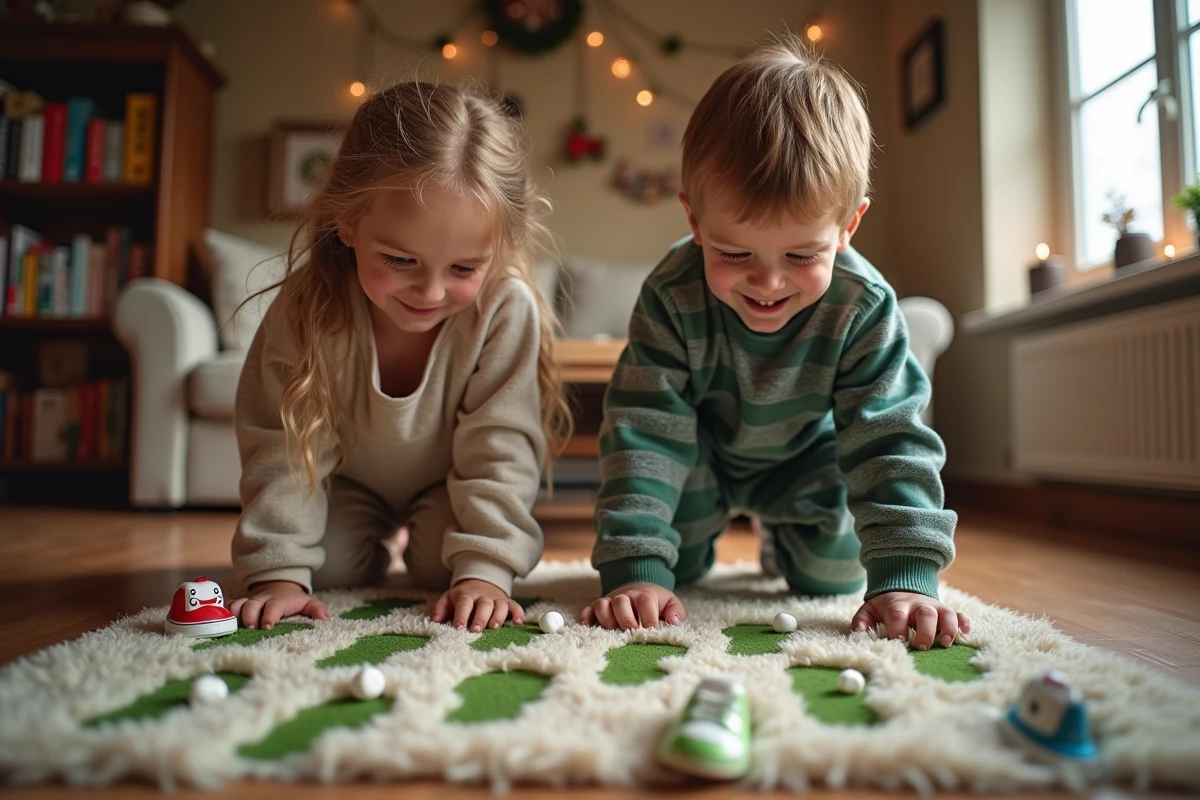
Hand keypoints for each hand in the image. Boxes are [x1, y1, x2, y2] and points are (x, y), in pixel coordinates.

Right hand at [229, 580, 328, 629]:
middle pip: (252, 605)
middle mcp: (263, 600)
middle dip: (250, 617)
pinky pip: (231, 606)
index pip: (274, 606)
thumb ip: (317, 610)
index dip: (269, 615)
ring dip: (236, 615)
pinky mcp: (242, 604)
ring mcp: (251, 601)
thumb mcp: (308, 602)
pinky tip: (225, 624)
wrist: (280, 587)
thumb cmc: (294, 600)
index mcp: (279, 600)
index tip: (266, 626)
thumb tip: (325, 620)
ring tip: (235, 628)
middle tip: (251, 629)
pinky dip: (227, 613)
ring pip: (239, 604)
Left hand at [430, 579, 523, 631]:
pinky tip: (519, 622)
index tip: (458, 627)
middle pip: (484, 604)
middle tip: (476, 630)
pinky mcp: (507, 602)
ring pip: (500, 605)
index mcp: (466, 595)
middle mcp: (483, 596)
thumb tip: (434, 621)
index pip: (464, 604)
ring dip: (499, 615)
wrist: (480, 581)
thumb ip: (440, 609)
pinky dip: (518, 613)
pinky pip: (515, 605)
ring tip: (495, 627)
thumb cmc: (462, 596)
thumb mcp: (448, 598)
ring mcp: (496, 599)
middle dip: (480, 617)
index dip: (461, 615)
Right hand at [579, 582, 685, 629]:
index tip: (651, 630)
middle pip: (620, 602)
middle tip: (631, 633)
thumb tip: (673, 621)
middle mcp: (625, 597)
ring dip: (605, 618)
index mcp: (644, 595)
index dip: (648, 616)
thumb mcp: (670, 602)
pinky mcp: (596, 607)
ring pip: (602, 604)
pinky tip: (587, 627)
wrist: (638, 588)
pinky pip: (587, 610)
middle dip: (625, 619)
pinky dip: (585, 618)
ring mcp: (609, 601)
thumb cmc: (655, 602)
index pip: (645, 602)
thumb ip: (676, 610)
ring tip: (612, 630)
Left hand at [851, 591, 970, 649]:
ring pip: (946, 613)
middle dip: (925, 630)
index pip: (897, 614)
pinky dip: (964, 623)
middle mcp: (918, 605)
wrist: (903, 588)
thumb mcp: (870, 609)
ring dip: (948, 627)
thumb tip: (858, 634)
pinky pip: (960, 614)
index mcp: (897, 604)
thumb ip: (862, 620)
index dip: (898, 627)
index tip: (898, 641)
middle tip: (922, 646)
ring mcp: (935, 607)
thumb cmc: (886, 606)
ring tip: (945, 643)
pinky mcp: (947, 611)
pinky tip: (965, 633)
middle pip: (925, 613)